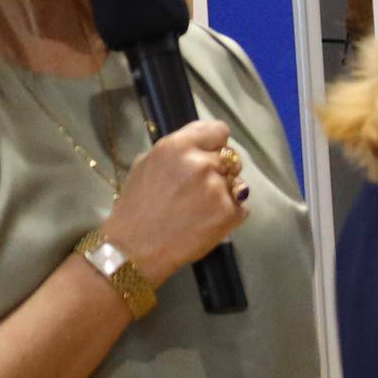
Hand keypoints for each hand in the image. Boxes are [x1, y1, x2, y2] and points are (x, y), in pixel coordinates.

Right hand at [105, 120, 246, 286]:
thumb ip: (177, 149)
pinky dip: (229, 213)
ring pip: (237, 182)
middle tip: (201, 188)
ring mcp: (218, 189)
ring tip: (201, 207)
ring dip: (226, 191)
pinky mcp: (230, 213)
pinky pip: (241, 206)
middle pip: (230, 158)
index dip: (215, 143)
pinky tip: (208, 221)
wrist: (136, 247)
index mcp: (178, 147)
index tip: (211, 153)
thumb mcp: (147, 163)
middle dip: (219, 170)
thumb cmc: (137, 205)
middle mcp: (202, 164)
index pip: (218, 130)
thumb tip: (201, 144)